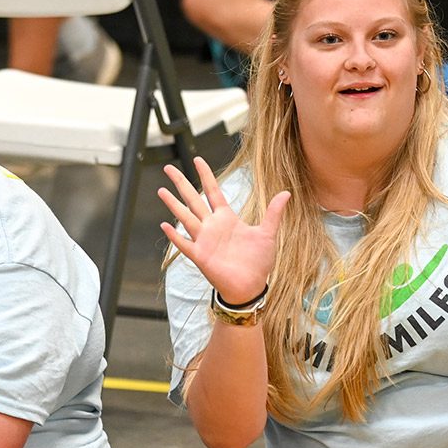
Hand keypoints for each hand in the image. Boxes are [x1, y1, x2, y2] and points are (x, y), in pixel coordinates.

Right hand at [157, 157, 289, 305]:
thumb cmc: (258, 262)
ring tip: (161, 190)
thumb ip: (274, 213)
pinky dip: (175, 236)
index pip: (213, 191)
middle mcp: (212, 226)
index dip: (206, 175)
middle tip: (168, 168)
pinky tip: (166, 225)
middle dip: (181, 183)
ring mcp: (204, 240)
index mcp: (226, 218)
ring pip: (185, 217)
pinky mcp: (200, 256)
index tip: (197, 160)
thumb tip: (286, 193)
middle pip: (193, 199)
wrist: (251, 287)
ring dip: (173, 205)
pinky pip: (185, 244)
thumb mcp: (267, 234)